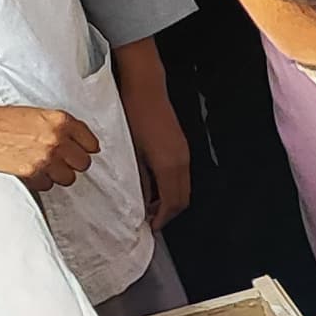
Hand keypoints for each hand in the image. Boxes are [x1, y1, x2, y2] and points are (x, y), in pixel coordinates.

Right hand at [0, 101, 100, 193]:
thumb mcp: (34, 114)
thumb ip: (57, 127)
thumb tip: (76, 142)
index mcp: (59, 120)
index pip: (90, 142)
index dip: (85, 148)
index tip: (81, 151)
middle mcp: (56, 138)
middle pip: (83, 163)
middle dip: (72, 163)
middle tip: (59, 160)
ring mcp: (45, 157)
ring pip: (68, 177)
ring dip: (57, 174)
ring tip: (42, 166)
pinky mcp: (32, 173)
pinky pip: (48, 185)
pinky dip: (41, 181)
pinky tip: (29, 170)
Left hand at [119, 58, 192, 228]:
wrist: (146, 88)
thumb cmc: (134, 116)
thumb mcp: (131, 152)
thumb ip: (138, 179)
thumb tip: (139, 200)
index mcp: (168, 165)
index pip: (171, 203)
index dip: (162, 218)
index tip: (150, 227)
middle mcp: (181, 161)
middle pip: (182, 199)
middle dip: (169, 213)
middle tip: (150, 220)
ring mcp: (184, 153)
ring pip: (183, 187)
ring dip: (170, 200)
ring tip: (149, 205)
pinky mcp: (181, 146)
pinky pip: (181, 175)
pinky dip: (171, 187)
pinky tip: (154, 186)